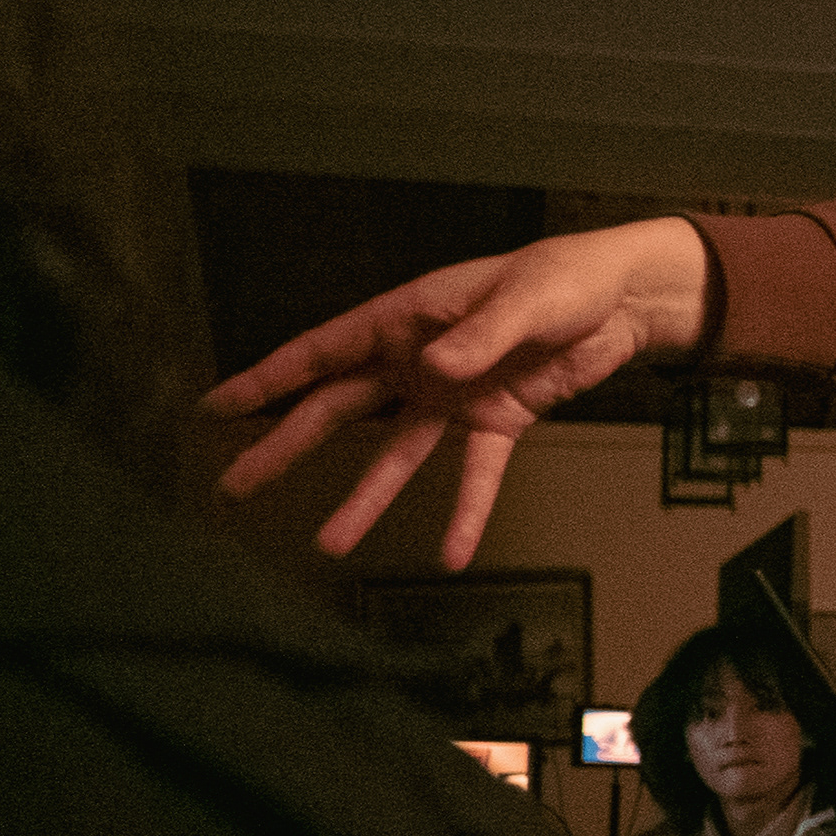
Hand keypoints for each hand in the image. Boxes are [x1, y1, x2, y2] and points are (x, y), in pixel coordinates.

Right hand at [203, 218, 716, 565]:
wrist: (621, 299)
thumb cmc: (562, 279)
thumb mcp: (521, 300)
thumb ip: (478, 336)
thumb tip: (434, 368)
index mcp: (405, 319)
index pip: (322, 353)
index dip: (267, 379)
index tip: (215, 406)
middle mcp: (417, 361)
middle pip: (338, 410)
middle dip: (286, 446)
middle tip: (236, 486)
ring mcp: (452, 396)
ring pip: (395, 455)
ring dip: (366, 498)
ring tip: (330, 543)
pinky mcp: (496, 422)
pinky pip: (475, 475)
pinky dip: (465, 512)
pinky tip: (451, 555)